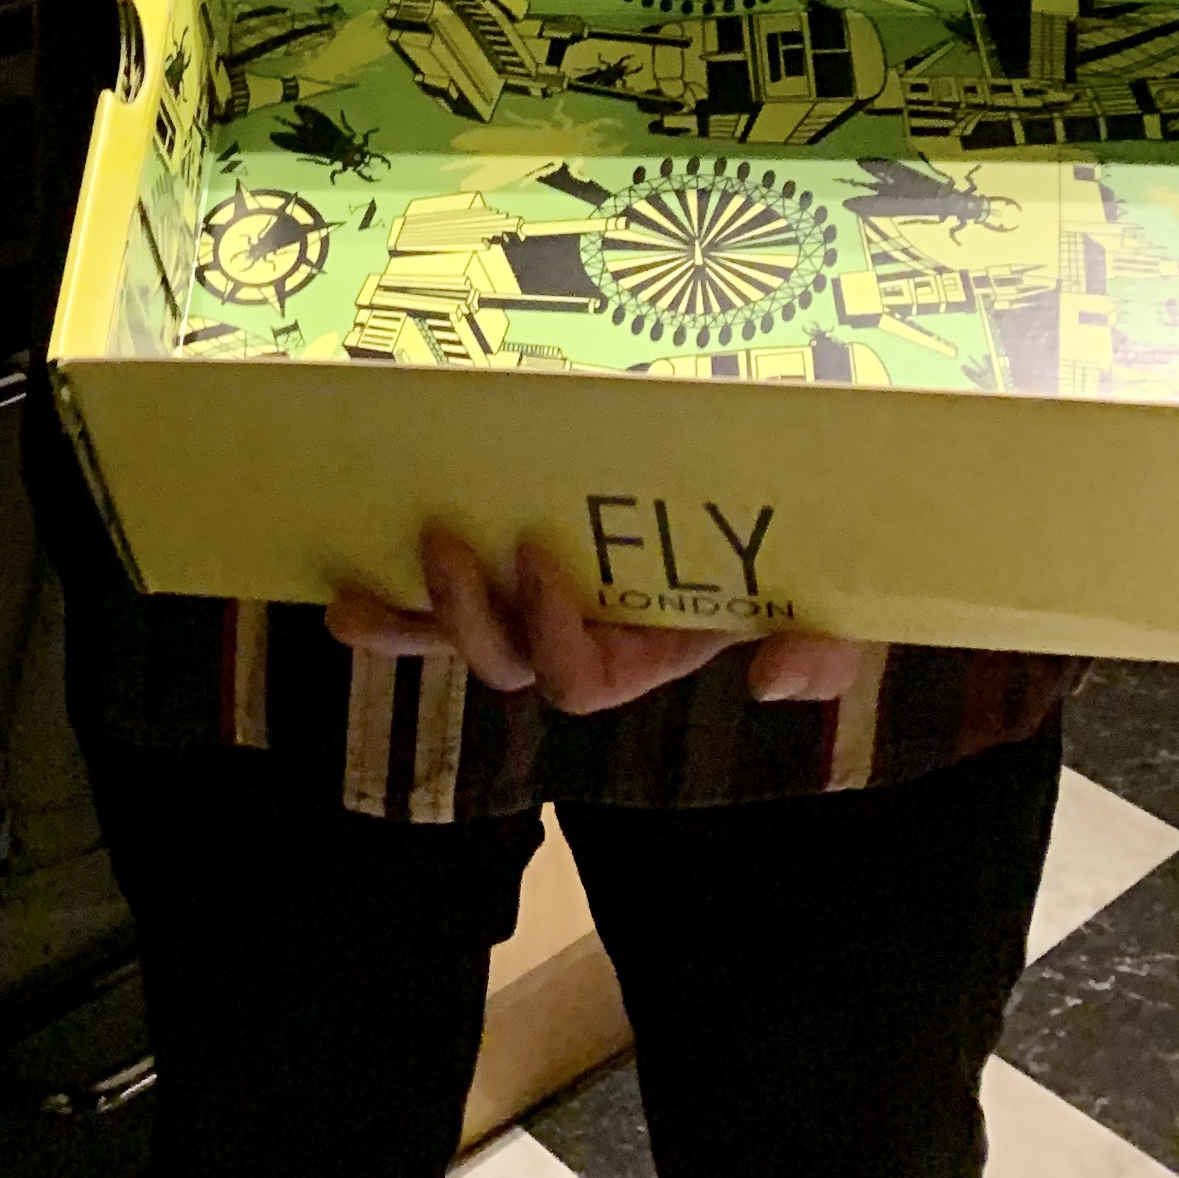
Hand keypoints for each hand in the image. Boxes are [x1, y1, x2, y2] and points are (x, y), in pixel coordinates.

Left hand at [330, 525, 863, 716]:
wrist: (801, 497)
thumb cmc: (808, 546)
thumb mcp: (837, 599)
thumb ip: (826, 647)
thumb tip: (773, 677)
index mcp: (651, 651)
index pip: (582, 680)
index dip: (550, 636)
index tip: (535, 554)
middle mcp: (589, 634)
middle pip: (509, 664)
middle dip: (468, 618)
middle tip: (447, 539)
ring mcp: (545, 599)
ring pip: (463, 639)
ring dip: (410, 622)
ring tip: (354, 601)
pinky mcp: (510, 559)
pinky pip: (442, 600)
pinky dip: (395, 608)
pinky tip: (341, 592)